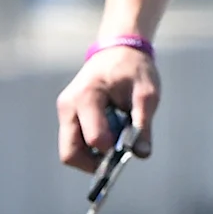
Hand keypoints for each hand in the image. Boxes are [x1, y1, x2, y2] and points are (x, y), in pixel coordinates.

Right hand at [57, 45, 157, 171]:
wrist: (119, 50)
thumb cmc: (134, 69)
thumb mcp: (147, 94)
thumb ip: (144, 124)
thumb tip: (141, 154)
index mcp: (87, 97)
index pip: (94, 140)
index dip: (113, 151)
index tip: (130, 146)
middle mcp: (68, 106)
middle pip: (70, 154)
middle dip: (95, 163)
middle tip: (118, 156)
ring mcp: (65, 111)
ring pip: (71, 151)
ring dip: (93, 155)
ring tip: (116, 136)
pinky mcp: (68, 115)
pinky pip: (75, 142)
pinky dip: (92, 146)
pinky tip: (111, 131)